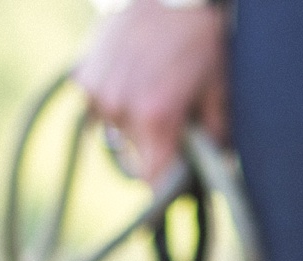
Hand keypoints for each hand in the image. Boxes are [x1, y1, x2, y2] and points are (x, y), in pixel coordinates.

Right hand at [74, 0, 228, 182]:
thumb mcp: (220, 84)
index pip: (151, 182)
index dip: (165, 183)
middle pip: (134, 156)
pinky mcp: (83, 76)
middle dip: (152, 145)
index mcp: (155, 116)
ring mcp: (97, 91)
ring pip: (115, 132)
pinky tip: (130, 74)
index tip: (173, 176)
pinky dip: (113, 98)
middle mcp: (120, 108)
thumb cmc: (198, 34)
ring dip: (131, 121)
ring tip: (149, 86)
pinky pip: (98, 105)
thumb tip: (215, 169)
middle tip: (169, 113)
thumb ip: (216, 135)